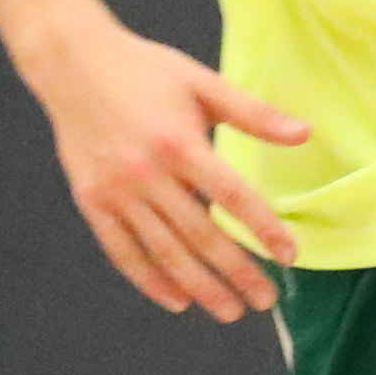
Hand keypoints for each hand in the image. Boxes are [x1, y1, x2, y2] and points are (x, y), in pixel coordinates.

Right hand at [27, 28, 308, 317]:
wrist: (70, 63)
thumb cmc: (143, 70)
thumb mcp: (202, 81)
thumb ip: (254, 113)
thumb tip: (305, 134)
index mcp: (180, 143)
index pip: (233, 198)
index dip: (264, 229)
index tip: (290, 255)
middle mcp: (148, 174)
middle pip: (200, 235)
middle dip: (237, 273)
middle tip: (265, 301)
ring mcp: (116, 191)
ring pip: (164, 251)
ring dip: (199, 287)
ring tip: (229, 311)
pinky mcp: (92, 200)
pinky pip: (121, 250)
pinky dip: (148, 279)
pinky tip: (175, 301)